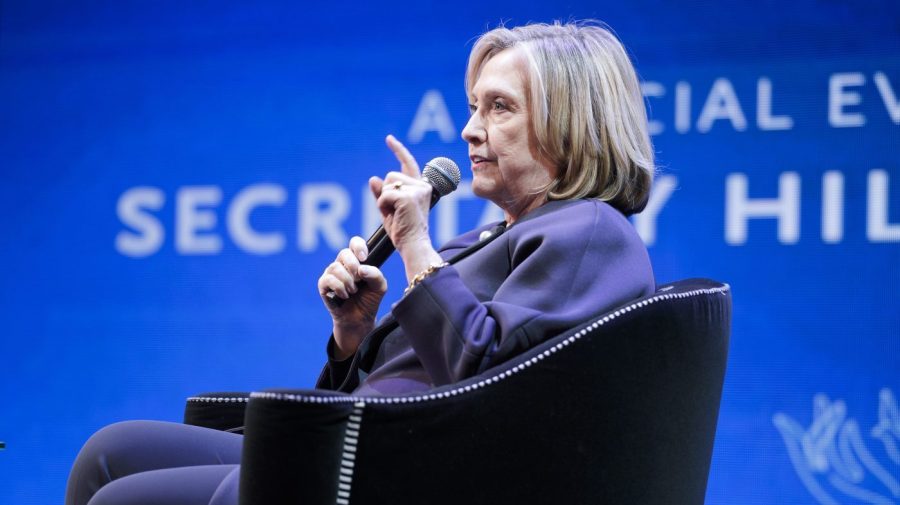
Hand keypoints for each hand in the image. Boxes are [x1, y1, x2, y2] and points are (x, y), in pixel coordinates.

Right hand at [317, 236, 387, 358]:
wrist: (360, 319)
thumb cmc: (369, 300)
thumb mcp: (379, 287)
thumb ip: (376, 275)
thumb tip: (362, 269)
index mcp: (357, 261)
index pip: (354, 243)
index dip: (358, 246)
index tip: (364, 258)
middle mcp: (342, 265)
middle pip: (343, 253)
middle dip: (353, 266)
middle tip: (359, 280)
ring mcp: (331, 274)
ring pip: (335, 267)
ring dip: (347, 281)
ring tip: (353, 291)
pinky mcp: (323, 285)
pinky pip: (328, 279)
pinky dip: (339, 288)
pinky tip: (344, 296)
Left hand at [369, 135, 443, 280]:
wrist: (413, 245)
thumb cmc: (404, 232)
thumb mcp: (389, 210)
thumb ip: (382, 194)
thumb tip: (374, 178)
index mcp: (421, 188)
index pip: (408, 164)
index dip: (398, 150)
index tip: (388, 139)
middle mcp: (422, 186)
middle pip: (391, 176)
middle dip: (386, 193)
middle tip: (395, 212)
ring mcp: (417, 190)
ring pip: (387, 184)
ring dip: (384, 200)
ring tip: (395, 215)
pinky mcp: (409, 197)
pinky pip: (385, 195)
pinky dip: (383, 206)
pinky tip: (393, 216)